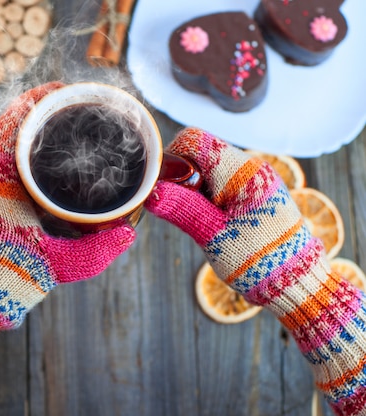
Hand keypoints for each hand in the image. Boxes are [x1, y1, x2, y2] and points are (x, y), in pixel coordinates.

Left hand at [0, 81, 135, 326]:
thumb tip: (128, 234)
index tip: (60, 89)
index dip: (33, 99)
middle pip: (11, 130)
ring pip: (9, 150)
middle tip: (74, 110)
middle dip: (41, 114)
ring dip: (33, 136)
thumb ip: (97, 251)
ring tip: (67, 132)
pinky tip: (52, 169)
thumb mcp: (56, 266)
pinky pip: (9, 170)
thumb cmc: (2, 283)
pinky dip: (28, 160)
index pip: (10, 125)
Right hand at [145, 127, 365, 415]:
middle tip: (171, 206)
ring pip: (212, 169)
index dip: (170, 158)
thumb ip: (184, 210)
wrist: (305, 290)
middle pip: (202, 152)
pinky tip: (207, 221)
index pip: (195, 141)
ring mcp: (259, 182)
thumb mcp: (216, 240)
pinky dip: (208, 196)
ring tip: (192, 219)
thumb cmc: (265, 268)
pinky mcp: (260, 197)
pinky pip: (225, 184)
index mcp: (244, 173)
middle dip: (180, 175)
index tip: (158, 183)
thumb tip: (154, 192)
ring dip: (194, 187)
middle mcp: (255, 169)